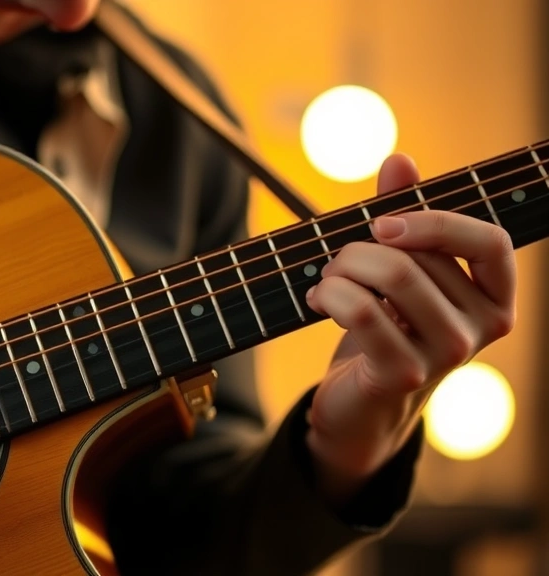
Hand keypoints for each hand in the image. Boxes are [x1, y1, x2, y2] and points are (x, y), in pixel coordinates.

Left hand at [303, 154, 516, 504]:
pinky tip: (318, 299)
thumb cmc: (384, 329)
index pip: (491, 242)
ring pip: (392, 277)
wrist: (360, 405)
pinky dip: (330, 294)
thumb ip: (401, 215)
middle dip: (360, 248)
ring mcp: (448, 355)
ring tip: (327, 280)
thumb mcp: (396, 270)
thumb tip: (400, 159)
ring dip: (342, 268)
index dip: (437, 221)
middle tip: (337, 261)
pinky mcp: (404, 373)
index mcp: (495, 297)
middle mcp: (483, 328)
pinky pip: (363, 311)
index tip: (383, 220)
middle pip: (418, 257)